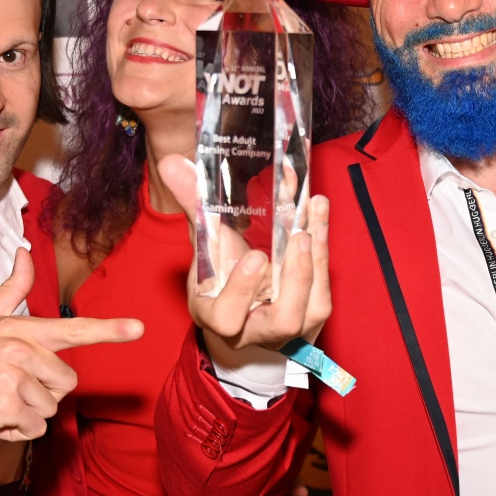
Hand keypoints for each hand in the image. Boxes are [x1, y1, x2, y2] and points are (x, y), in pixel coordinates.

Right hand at [0, 247, 142, 441]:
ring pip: (51, 407)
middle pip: (66, 381)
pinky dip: (17, 431)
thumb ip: (10, 291)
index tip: (138, 328)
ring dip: (28, 413)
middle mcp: (20, 348)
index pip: (72, 329)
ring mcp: (13, 377)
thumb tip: (25, 254)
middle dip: (43, 392)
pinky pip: (35, 428)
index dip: (109, 330)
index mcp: (18, 329)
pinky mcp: (7, 405)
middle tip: (6, 387)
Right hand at [158, 155, 332, 357]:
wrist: (247, 304)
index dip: (242, 291)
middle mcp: (256, 331)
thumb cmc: (221, 274)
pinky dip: (323, 250)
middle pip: (282, 320)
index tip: (255, 257)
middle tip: (298, 235)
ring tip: (313, 209)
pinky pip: (324, 290)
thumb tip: (171, 163)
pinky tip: (318, 213)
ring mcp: (289, 329)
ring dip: (316, 258)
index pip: (227, 319)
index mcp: (218, 318)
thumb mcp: (204, 244)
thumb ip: (193, 207)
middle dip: (295, 278)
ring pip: (312, 306)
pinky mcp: (312, 317)